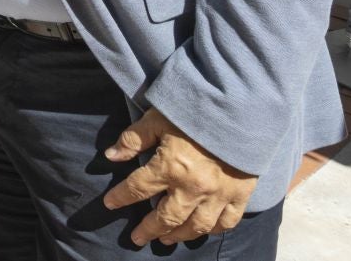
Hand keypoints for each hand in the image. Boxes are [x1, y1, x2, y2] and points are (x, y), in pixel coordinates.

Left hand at [102, 108, 256, 245]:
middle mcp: (192, 187)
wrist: (240, 112)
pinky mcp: (240, 195)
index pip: (137, 188)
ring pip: (196, 226)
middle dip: (149, 229)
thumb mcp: (156, 119)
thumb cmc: (194, 112)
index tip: (110, 204)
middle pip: (166, 217)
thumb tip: (111, 156)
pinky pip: (226, 222)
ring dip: (179, 235)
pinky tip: (203, 231)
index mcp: (169, 167)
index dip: (120, 197)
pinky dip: (213, 230)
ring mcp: (218, 195)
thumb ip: (133, 139)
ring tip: (166, 239)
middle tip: (137, 238)